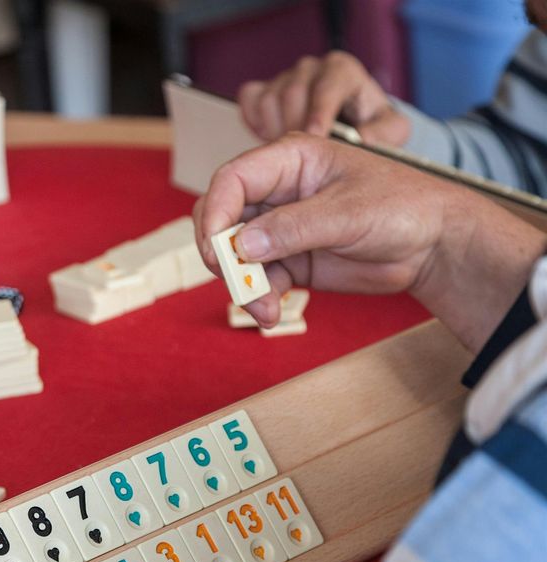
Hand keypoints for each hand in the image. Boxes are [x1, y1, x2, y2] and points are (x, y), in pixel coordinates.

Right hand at [195, 134, 546, 350]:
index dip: (215, 211)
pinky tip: (271, 312)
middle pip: (224, 218)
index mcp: (290, 161)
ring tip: (262, 309)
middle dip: (221, 253)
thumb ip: (292, 227)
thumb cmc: (402, 207)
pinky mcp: (289, 259)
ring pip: (236, 255)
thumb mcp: (348, 213)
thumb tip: (240, 245)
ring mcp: (281, 228)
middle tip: (231, 280)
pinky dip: (259, 297)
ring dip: (242, 284)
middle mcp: (278, 192)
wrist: (434, 246)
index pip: (233, 179)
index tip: (215, 246)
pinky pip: (258, 279)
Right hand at [237, 52, 408, 145]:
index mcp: (342, 71)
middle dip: (296, 127)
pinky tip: (271, 135)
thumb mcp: (390, 130)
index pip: (327, 87)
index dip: (319, 113)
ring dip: (276, 128)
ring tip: (290, 148)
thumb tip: (365, 139)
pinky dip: (255, 122)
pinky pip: (250, 101)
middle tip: (299, 155)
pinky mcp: (263, 88)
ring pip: (270, 100)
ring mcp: (285, 77)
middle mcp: (312, 69)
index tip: (314, 136)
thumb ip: (385, 133)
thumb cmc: (367, 125)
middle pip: (293, 94)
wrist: (345, 125)